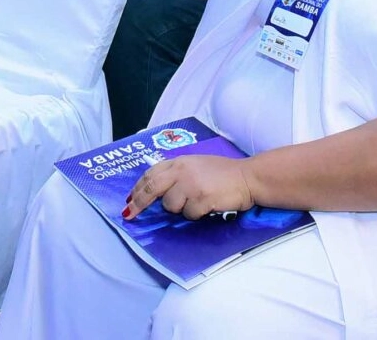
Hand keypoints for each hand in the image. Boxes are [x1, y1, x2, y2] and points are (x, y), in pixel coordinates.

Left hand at [125, 153, 255, 221]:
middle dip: (138, 203)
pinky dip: (196, 215)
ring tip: (196, 203)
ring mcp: (191, 184)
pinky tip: (208, 207)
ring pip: (171, 205)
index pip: (150, 174)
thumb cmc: (222, 173)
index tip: (129, 200)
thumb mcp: (195, 165)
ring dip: (180, 210)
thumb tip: (158, 191)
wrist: (247, 177)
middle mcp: (181, 170)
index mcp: (178, 161)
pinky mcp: (202, 198)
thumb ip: (176, 173)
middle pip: (151, 188)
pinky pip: (190, 214)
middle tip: (129, 214)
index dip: (137, 188)